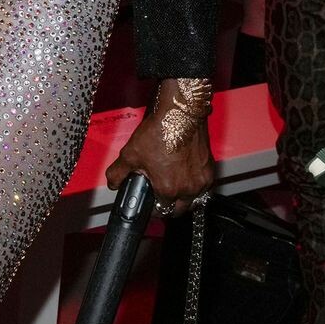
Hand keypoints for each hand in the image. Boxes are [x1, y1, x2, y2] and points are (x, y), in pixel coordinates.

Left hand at [105, 96, 212, 217]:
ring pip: (194, 198)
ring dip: (183, 196)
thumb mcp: (130, 154)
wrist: (181, 113)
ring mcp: (202, 179)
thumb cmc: (160, 131)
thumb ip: (118, 173)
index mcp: (169, 189)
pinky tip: (183, 173)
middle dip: (170, 206)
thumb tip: (113, 182)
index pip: (161, 210)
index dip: (153, 207)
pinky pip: (203, 185)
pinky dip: (194, 183)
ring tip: (172, 184)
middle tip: (160, 195)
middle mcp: (189, 188)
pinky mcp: (210, 168)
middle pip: (180, 209)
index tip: (150, 202)